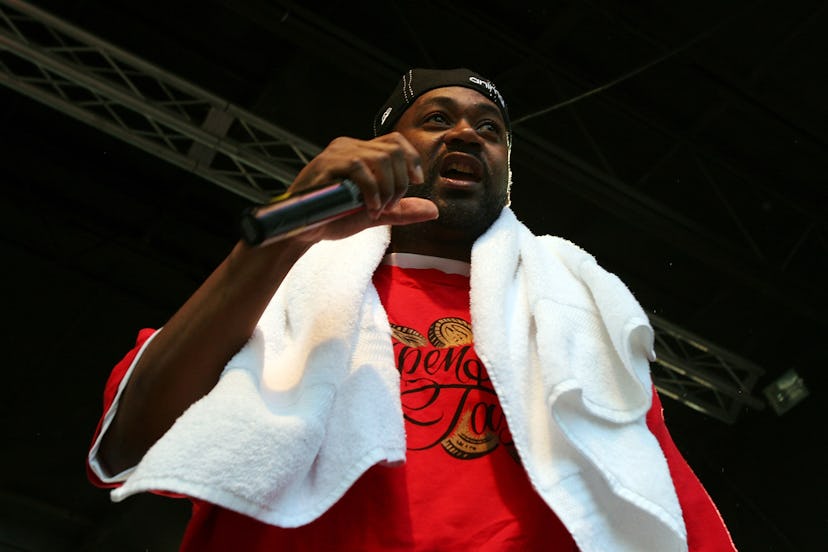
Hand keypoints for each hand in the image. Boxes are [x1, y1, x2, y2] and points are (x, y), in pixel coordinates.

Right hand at [282, 133, 437, 242]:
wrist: (304, 231)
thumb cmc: (334, 219)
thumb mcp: (376, 214)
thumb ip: (402, 211)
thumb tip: (433, 211)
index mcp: (361, 153)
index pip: (396, 142)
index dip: (412, 159)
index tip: (415, 182)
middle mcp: (350, 147)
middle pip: (394, 149)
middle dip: (400, 182)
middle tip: (390, 206)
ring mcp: (338, 153)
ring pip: (381, 158)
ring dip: (387, 189)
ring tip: (378, 209)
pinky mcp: (327, 164)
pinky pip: (360, 168)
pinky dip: (372, 191)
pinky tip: (369, 209)